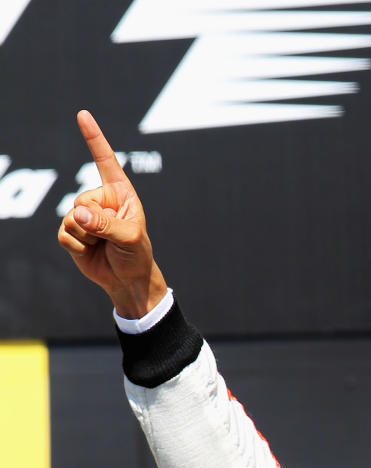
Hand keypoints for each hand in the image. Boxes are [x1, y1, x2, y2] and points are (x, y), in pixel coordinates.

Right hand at [57, 110, 166, 317]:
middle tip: (110, 237)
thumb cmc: (136, 254)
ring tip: (102, 245)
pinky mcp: (71, 233)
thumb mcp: (129, 237)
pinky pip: (64, 234)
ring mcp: (83, 216)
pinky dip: (77, 247)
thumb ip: (105, 223)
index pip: (105, 161)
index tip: (83, 115)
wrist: (128, 280)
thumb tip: (77, 213)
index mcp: (119, 192)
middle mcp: (99, 200)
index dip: (94, 138)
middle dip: (94, 221)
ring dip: (87, 236)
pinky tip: (90, 251)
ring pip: (70, 218)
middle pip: (81, 199)